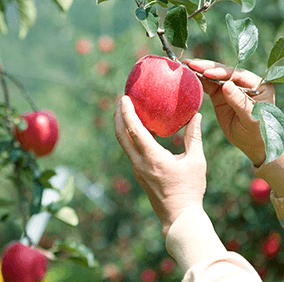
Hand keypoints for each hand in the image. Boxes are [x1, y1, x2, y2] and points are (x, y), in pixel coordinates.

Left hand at [114, 95, 206, 238]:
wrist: (178, 216)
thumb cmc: (190, 190)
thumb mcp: (196, 161)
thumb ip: (194, 137)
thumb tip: (196, 115)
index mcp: (153, 158)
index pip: (134, 130)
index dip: (128, 112)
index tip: (124, 98)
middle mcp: (139, 163)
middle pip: (121, 135)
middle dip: (119, 116)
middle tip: (121, 100)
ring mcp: (137, 169)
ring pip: (124, 143)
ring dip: (122, 126)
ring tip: (126, 111)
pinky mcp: (139, 173)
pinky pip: (130, 150)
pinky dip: (130, 136)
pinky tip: (138, 130)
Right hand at [183, 59, 274, 166]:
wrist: (252, 144)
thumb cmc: (257, 133)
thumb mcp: (250, 119)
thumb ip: (240, 101)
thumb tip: (226, 85)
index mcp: (258, 85)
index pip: (237, 74)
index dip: (221, 72)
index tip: (207, 72)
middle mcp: (244, 83)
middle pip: (224, 71)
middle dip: (207, 67)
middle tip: (190, 64)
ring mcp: (231, 88)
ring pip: (214, 76)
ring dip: (200, 71)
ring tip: (185, 66)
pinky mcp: (220, 95)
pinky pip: (208, 86)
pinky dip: (198, 82)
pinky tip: (188, 77)